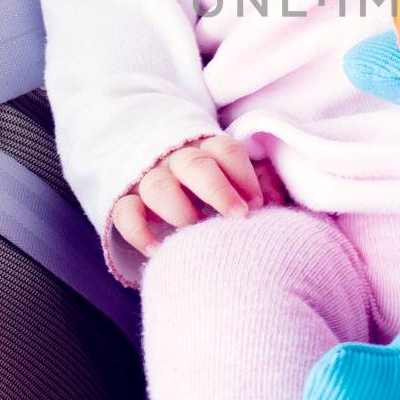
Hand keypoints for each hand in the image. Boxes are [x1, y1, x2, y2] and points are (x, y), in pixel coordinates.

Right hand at [111, 134, 268, 257]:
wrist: (165, 176)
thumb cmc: (213, 185)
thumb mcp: (236, 178)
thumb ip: (260, 183)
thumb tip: (274, 200)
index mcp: (208, 150)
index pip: (226, 151)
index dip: (243, 175)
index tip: (256, 204)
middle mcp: (177, 159)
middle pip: (196, 166)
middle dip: (219, 191)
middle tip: (238, 217)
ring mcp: (149, 179)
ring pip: (159, 187)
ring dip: (180, 210)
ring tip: (196, 233)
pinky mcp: (126, 201)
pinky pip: (125, 212)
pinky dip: (139, 232)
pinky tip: (157, 250)